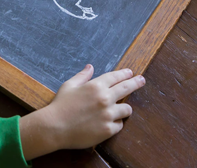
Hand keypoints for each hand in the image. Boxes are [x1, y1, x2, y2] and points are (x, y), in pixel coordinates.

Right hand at [19, 65, 144, 159]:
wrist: (55, 127)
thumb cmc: (60, 105)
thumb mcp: (69, 85)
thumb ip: (82, 76)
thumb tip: (90, 66)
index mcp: (95, 85)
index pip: (116, 77)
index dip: (125, 74)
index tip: (131, 72)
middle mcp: (105, 98)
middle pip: (127, 88)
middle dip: (136, 83)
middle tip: (142, 80)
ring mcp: (108, 114)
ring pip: (127, 109)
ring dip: (124, 108)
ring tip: (122, 109)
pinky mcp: (108, 129)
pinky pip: (119, 124)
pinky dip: (116, 123)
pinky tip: (110, 122)